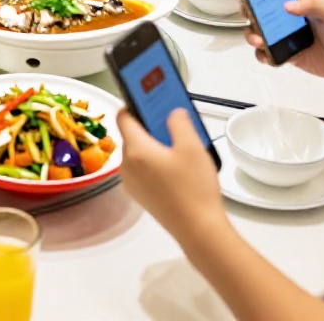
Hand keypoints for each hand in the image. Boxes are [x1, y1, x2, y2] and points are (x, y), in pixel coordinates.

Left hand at [118, 107, 227, 243]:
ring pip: (138, 152)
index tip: (148, 94)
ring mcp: (132, 182)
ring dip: (154, 144)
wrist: (198, 230)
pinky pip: (142, 169)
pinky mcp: (141, 195)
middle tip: (171, 119)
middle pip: (133, 134)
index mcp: (136, 150)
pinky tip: (177, 165)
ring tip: (180, 144)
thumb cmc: (194, 190)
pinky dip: (155, 161)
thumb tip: (172, 112)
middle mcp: (128, 166)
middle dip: (150, 125)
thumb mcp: (192, 146)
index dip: (136, 102)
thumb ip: (179, 121)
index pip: (124, 115)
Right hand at [243, 0, 323, 80]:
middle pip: (260, 7)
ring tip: (259, 40)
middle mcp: (289, 14)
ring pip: (259, 30)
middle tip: (249, 15)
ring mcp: (285, 33)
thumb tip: (289, 5)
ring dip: (253, 34)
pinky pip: (266, 52)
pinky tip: (267, 55)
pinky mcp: (285, 51)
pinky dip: (262, 54)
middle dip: (249, 10)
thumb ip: (313, 4)